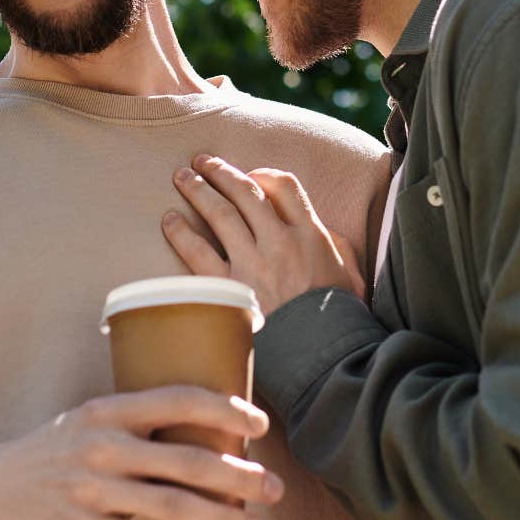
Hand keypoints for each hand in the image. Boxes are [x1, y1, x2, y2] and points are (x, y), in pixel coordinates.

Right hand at [0, 385, 282, 519]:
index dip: (227, 409)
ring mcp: (91, 490)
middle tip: (275, 487)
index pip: (180, 399)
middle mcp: (103, 446)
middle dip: (242, 476)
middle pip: (189, 459)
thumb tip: (203, 435)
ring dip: (225, 519)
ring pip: (175, 506)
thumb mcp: (85, 422)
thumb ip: (135, 425)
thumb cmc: (48, 456)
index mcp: (108, 410)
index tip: (260, 423)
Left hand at [162, 154, 366, 315]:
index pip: (285, 187)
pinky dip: (181, 232)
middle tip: (201, 162)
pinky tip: (170, 220)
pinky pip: (198, 251)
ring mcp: (253, 263)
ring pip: (221, 213)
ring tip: (181, 177)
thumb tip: (325, 235)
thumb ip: (335, 249)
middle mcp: (280, 242)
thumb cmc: (336, 321)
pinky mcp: (229, 288)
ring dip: (198, 190)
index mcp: (311, 235)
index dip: (264, 175)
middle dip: (221, 172)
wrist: (323, 357)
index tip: (249, 175)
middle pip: (246, 193)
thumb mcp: (349, 277)